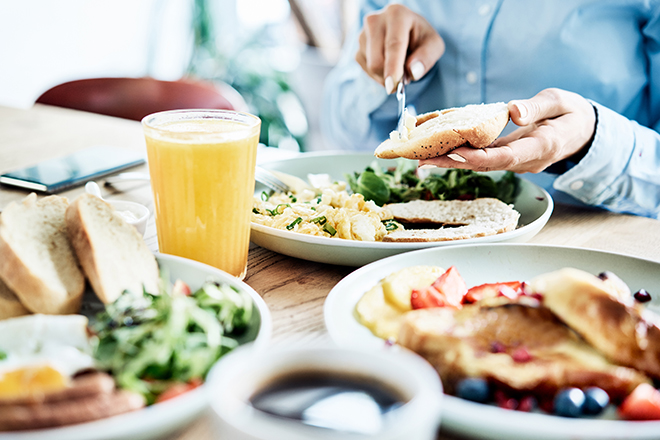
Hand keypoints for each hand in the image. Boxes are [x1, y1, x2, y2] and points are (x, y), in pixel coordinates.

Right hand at [355, 4, 444, 93]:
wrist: (406, 31)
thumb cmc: (421, 37)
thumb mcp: (433, 45)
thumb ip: (426, 57)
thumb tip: (412, 72)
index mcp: (397, 14)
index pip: (394, 45)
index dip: (393, 67)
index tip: (392, 86)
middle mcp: (375, 20)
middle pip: (377, 60)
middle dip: (391, 77)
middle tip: (405, 80)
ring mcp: (363, 33)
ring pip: (371, 67)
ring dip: (386, 75)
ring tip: (398, 65)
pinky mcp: (358, 46)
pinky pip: (366, 69)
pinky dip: (378, 74)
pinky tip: (388, 65)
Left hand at [419, 88, 596, 173]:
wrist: (582, 132)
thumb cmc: (571, 113)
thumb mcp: (559, 102)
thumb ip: (537, 107)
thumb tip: (513, 111)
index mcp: (541, 147)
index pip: (506, 157)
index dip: (479, 158)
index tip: (455, 153)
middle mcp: (526, 161)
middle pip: (485, 165)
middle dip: (453, 162)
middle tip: (423, 158)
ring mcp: (516, 162)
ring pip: (480, 164)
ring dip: (451, 161)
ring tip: (421, 155)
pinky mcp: (508, 158)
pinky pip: (482, 158)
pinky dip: (461, 154)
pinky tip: (438, 149)